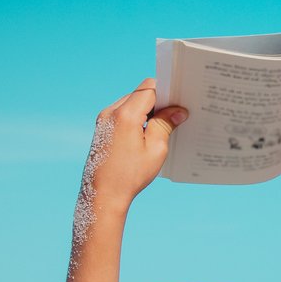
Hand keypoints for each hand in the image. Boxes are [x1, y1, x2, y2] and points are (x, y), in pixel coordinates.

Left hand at [82, 80, 187, 212]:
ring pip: (131, 102)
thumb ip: (165, 124)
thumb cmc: (130, 175)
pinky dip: (136, 117)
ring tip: (159, 129)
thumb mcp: (155, 149)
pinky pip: (122, 112)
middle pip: (139, 93)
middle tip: (172, 118)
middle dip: (157, 102)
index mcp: (126, 114)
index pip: (149, 89)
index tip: (178, 105)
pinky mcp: (102, 127)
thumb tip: (178, 111)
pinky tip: (145, 135)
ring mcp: (104, 118)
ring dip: (146, 110)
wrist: (103, 193)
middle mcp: (111, 112)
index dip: (166, 94)